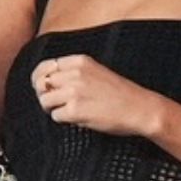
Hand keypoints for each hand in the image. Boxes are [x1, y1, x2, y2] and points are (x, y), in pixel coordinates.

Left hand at [31, 54, 161, 136]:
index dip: (39, 78)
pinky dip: (62, 119)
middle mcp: (74, 74)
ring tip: (65, 111)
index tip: (41, 86)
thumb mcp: (95, 71)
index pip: (46, 66)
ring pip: (45, 100)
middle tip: (52, 103)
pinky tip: (75, 118)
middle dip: (44, 94)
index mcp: (79, 61)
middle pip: (42, 83)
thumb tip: (47, 80)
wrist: (140, 109)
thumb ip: (73, 71)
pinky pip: (55, 115)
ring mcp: (74, 92)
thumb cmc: (119, 93)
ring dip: (51, 108)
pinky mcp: (76, 110)